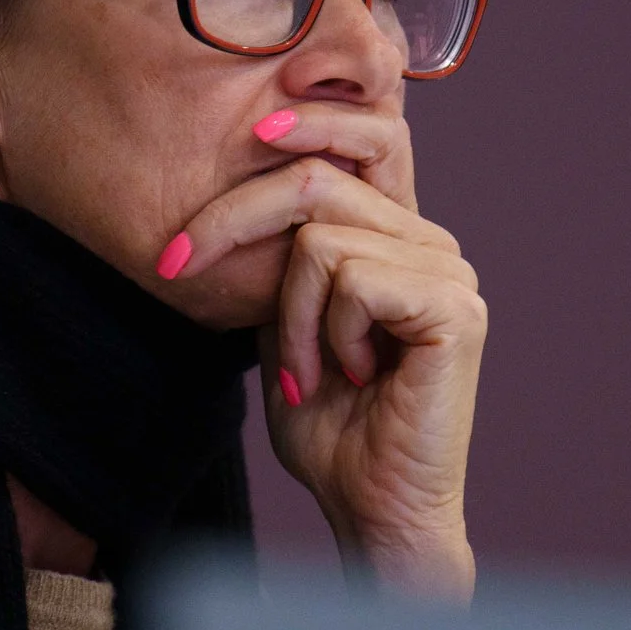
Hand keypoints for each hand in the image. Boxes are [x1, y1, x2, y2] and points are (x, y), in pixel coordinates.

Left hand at [170, 104, 485, 598]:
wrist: (375, 509)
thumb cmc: (330, 428)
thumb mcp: (283, 322)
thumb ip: (282, 256)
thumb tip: (242, 185)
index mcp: (397, 236)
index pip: (365, 136)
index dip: (309, 120)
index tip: (250, 132)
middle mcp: (431, 241)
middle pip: (316, 178)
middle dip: (231, 219)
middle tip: (175, 264)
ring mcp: (450, 271)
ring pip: (321, 237)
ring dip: (287, 315)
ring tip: (306, 373)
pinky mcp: (455, 307)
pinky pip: (352, 278)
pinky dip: (324, 333)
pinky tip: (350, 377)